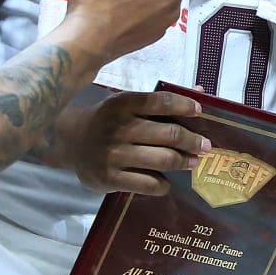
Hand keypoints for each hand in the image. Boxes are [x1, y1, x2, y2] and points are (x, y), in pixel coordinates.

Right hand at [49, 89, 211, 195]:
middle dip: (193, 141)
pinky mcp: (110, 178)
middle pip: (168, 134)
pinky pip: (149, 184)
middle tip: (205, 146)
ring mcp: (114, 155)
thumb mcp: (128, 104)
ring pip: (163, 159)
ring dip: (185, 161)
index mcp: (123, 104)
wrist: (70, 142)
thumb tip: (200, 90)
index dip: (185, 106)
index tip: (199, 112)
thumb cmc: (108, 121)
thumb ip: (161, 101)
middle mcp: (119, 127)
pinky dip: (163, 184)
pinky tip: (166, 181)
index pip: (161, 102)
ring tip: (193, 162)